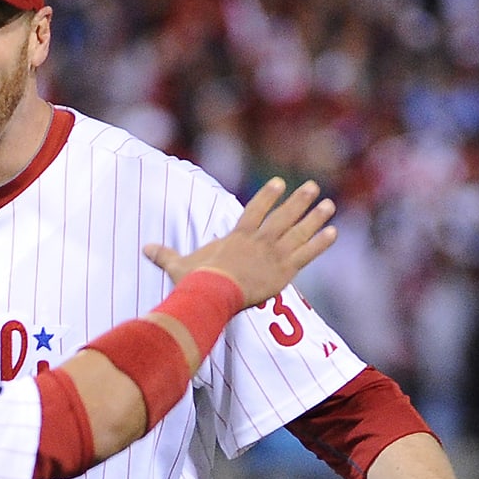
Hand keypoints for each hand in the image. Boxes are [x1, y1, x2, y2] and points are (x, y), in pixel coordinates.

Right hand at [142, 177, 335, 304]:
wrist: (212, 295)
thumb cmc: (195, 282)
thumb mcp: (179, 266)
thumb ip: (166, 255)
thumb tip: (145, 248)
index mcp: (237, 237)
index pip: (255, 210)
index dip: (268, 196)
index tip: (279, 183)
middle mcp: (259, 240)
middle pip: (283, 216)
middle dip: (299, 201)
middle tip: (313, 187)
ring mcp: (273, 254)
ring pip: (299, 231)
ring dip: (315, 217)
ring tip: (329, 205)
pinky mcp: (284, 271)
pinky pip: (307, 253)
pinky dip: (320, 243)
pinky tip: (333, 232)